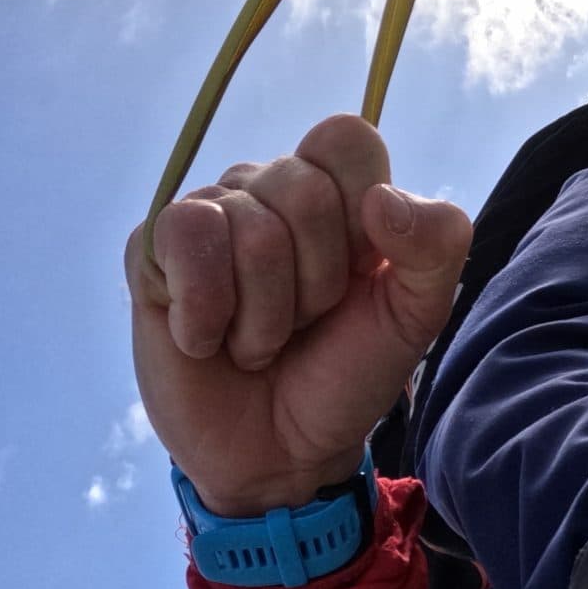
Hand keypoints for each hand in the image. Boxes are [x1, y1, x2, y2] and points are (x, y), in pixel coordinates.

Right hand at [127, 115, 470, 515]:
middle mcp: (269, 190)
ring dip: (265, 312)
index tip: (362, 273)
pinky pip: (181, 238)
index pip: (345, 138)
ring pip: (246, 226)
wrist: (284, 450)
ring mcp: (209, 217)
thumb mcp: (416, 315)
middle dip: (317, 281)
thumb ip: (436, 246)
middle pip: (301, 188)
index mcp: (338, 193)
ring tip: (260, 339)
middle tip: (307, 321)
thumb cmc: (348, 372)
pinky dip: (207, 311)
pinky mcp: (151, 252)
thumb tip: (380, 199)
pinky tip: (208, 340)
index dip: (360, 213)